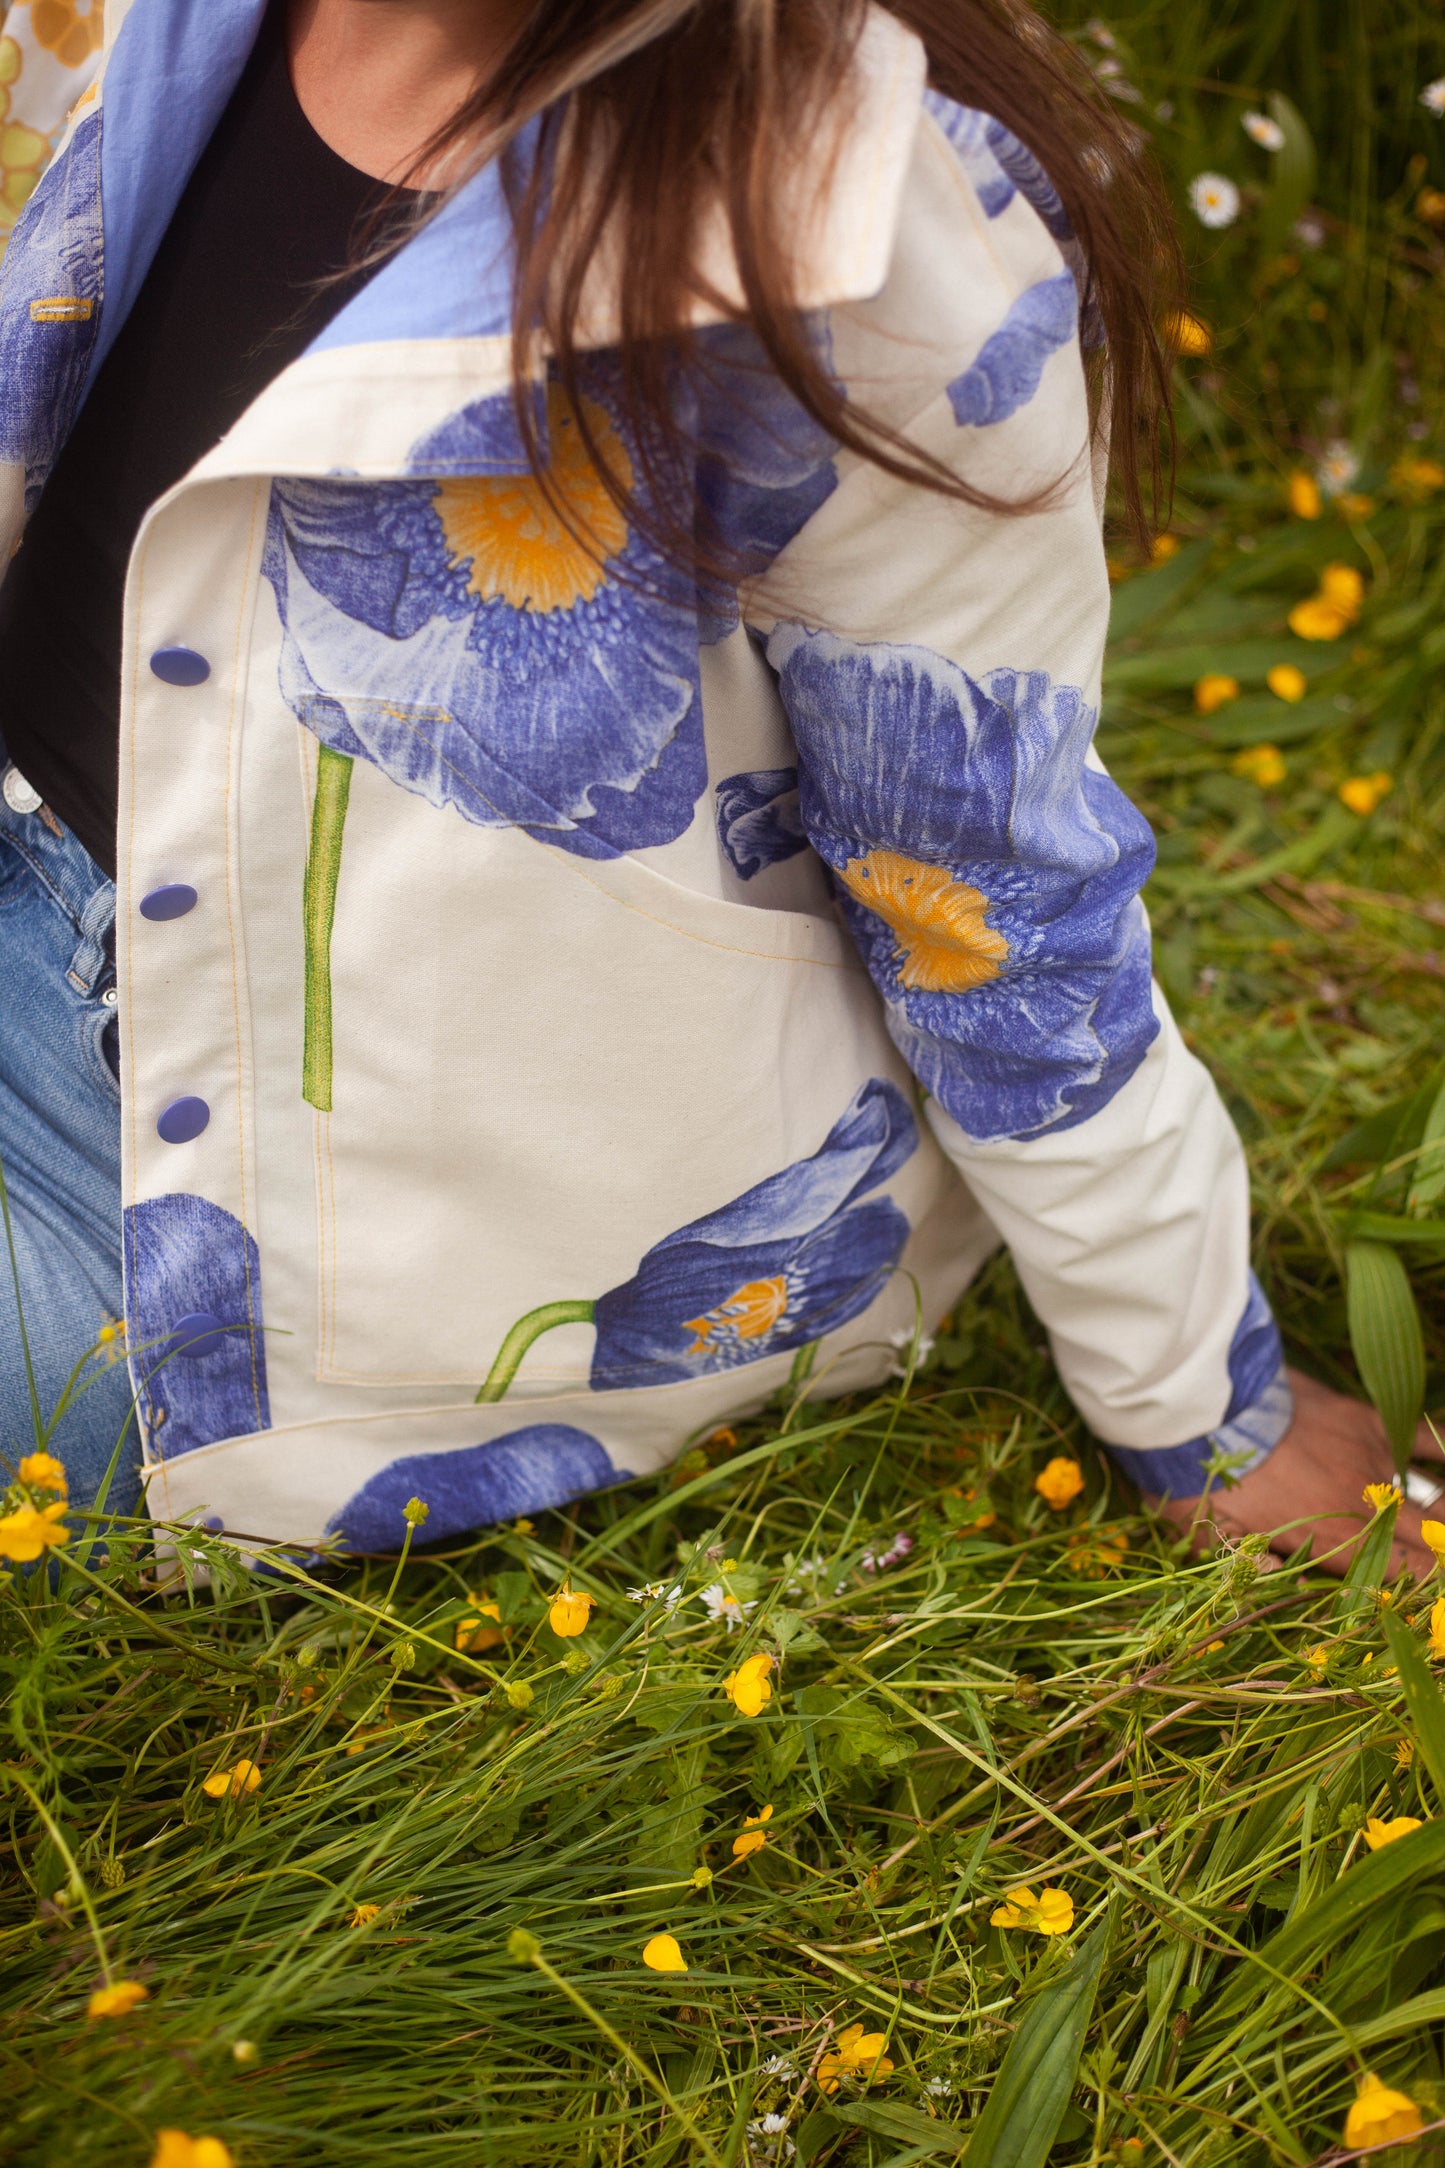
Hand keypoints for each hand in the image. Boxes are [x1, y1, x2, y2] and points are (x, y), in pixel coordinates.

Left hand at [1145, 1367, 1442, 1577]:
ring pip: (1436, 1497)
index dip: (1426, 1587)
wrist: (1209, 1405)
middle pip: (1430, 1539)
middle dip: (1438, 1553)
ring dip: (1443, 1517)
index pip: (1403, 1574)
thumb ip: (1254, 1567)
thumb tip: (1286, 1586)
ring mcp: (1371, 1458)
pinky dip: (1443, 1454)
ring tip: (1442, 1527)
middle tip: (1435, 1560)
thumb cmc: (1206, 1475)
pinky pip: (1425, 1438)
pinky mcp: (1367, 1420)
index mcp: (1335, 1538)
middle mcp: (1366, 1503)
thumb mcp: (1216, 1538)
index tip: (1431, 1596)